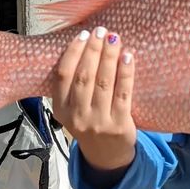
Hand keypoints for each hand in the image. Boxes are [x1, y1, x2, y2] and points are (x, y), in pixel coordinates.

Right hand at [50, 27, 137, 174]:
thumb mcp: (72, 108)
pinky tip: (128, 57)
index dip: (73, 52)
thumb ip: (74, 84)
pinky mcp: (119, 125)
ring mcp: (98, 122)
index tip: (83, 35)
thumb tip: (86, 43)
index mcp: (61, 109)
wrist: (107, 157)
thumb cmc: (90, 122)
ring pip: (103, 83)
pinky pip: (123, 94)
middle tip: (101, 31)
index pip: (63, 75)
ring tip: (114, 38)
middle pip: (84, 76)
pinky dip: (125, 73)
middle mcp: (77, 117)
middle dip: (93, 50)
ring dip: (109, 56)